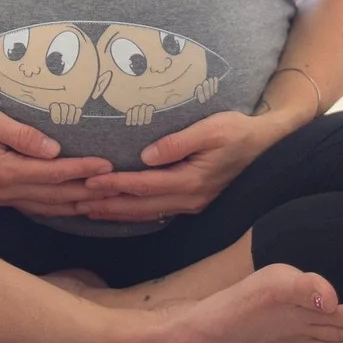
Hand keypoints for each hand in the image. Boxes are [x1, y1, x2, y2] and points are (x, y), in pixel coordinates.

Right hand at [0, 102, 114, 217]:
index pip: (53, 173)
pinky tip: (75, 208)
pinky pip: (37, 209)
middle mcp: (5, 190)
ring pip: (49, 208)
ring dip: (78, 206)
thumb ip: (22, 135)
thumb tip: (55, 149)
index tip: (108, 165)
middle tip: (118, 189)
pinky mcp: (1, 197)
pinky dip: (59, 210)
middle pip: (56, 196)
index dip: (83, 170)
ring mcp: (3, 198)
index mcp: (5, 171)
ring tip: (106, 202)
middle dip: (89, 193)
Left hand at [75, 109, 295, 223]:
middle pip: (141, 206)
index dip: (116, 184)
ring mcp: (192, 204)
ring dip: (117, 212)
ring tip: (89, 209)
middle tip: (76, 202)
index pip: (145, 185)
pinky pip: (158, 211)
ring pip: (147, 213)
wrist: (267, 145)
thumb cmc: (238, 131)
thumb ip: (179, 142)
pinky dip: (134, 212)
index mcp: (192, 181)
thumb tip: (146, 155)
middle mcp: (190, 199)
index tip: (90, 180)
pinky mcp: (193, 201)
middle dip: (108, 204)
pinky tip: (119, 210)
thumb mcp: (212, 129)